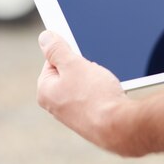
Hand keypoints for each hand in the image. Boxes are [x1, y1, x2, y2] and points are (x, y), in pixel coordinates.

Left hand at [37, 31, 133, 154]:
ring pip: (83, 85)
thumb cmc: (95, 96)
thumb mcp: (73, 64)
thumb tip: (45, 37)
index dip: (69, 54)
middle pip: (68, 73)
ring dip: (95, 80)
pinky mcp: (88, 119)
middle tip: (95, 72)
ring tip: (103, 85)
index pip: (52, 60)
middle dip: (84, 68)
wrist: (119, 126)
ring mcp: (72, 114)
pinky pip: (93, 98)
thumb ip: (56, 49)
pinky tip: (108, 95)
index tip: (81, 55)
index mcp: (45, 91)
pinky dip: (101, 93)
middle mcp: (55, 105)